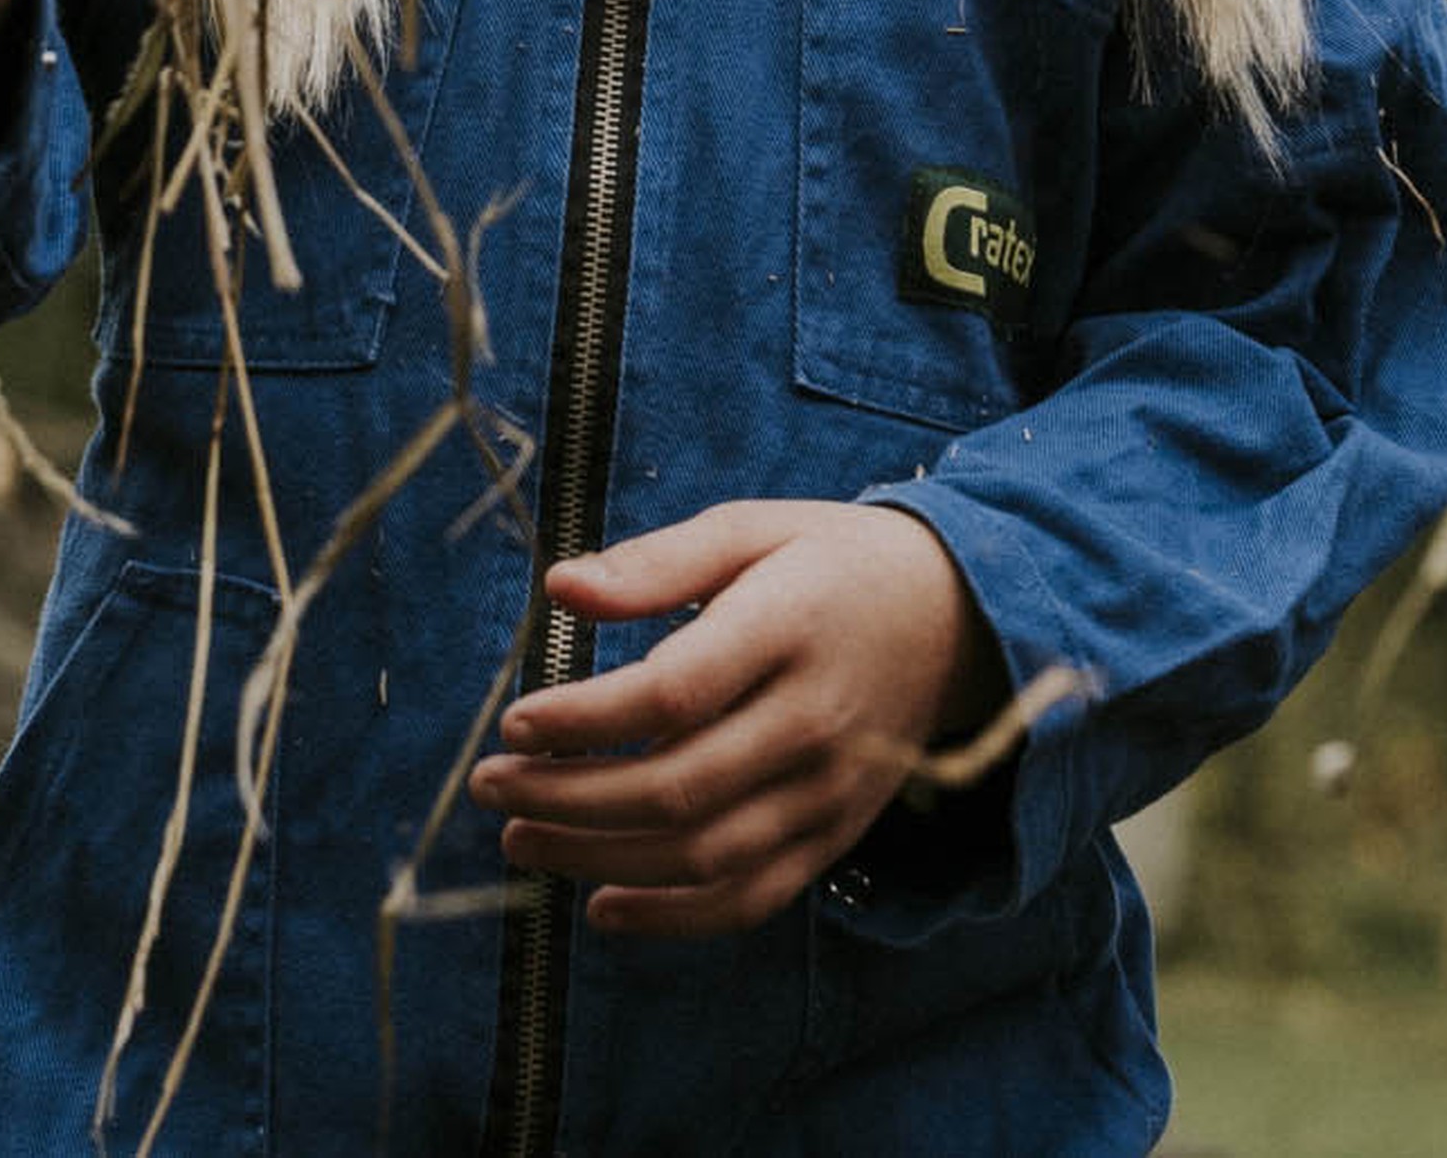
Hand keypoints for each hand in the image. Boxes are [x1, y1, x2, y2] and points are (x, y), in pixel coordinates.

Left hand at [469, 500, 997, 937]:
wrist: (955, 620)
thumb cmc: (830, 563)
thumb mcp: (751, 529)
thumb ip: (657, 562)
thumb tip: (559, 588)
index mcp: (791, 627)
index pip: (673, 694)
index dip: (584, 719)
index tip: (515, 720)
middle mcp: (815, 720)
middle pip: (676, 788)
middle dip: (567, 800)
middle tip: (491, 788)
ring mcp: (828, 792)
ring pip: (703, 856)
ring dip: (598, 860)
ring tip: (520, 840)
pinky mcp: (833, 837)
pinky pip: (748, 900)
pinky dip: (671, 917)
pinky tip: (602, 904)